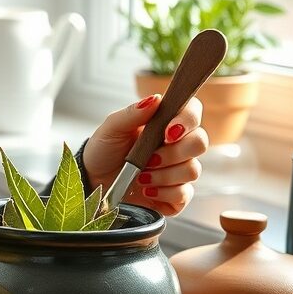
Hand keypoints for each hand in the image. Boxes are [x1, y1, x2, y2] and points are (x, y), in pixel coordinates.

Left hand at [82, 94, 208, 216]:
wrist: (93, 180)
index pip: (192, 112)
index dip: (187, 120)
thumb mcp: (111, 129)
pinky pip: (185, 194)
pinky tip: (146, 191)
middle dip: (172, 153)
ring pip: (192, 170)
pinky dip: (164, 193)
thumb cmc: (103, 150)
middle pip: (200, 143)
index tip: (167, 132)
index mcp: (164, 124)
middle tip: (149, 159)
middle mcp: (177, 145)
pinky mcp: (175, 194)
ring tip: (140, 176)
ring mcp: (177, 170)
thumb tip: (155, 99)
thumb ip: (132, 113)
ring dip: (163, 175)